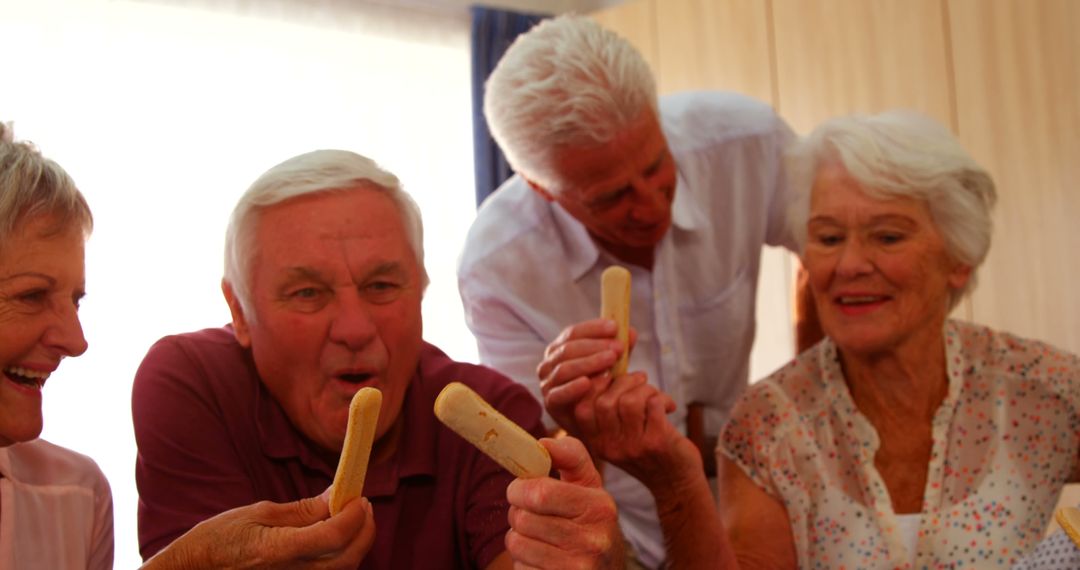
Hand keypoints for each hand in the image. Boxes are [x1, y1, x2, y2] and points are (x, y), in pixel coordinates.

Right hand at [141, 492, 374, 569]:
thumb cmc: (216, 541)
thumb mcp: (257, 514)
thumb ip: (302, 510)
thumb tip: (336, 496)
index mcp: (278, 550)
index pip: (334, 535)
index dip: (355, 516)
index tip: (360, 497)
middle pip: (348, 558)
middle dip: (364, 530)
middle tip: (362, 507)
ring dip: (355, 545)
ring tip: (351, 520)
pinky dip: (339, 560)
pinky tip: (334, 542)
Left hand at [505, 437, 625, 569]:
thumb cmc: (590, 522)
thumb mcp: (590, 487)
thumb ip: (570, 457)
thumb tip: (543, 442)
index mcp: (598, 506)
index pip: (539, 493)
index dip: (519, 489)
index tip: (520, 490)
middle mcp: (593, 540)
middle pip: (522, 518)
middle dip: (517, 514)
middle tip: (531, 516)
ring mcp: (578, 567)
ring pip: (516, 543)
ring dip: (519, 539)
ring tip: (539, 539)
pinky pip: (520, 567)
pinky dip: (524, 563)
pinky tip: (544, 561)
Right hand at [536, 318, 636, 435]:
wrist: (594, 422)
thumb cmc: (602, 388)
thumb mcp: (612, 366)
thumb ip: (619, 350)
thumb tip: (630, 332)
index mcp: (561, 348)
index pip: (573, 333)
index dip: (594, 328)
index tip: (615, 327)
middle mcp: (550, 363)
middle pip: (569, 349)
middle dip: (595, 346)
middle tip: (618, 348)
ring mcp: (548, 383)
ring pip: (564, 368)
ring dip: (588, 362)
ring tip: (611, 361)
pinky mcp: (550, 403)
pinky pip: (559, 393)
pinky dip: (572, 387)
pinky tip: (588, 383)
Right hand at [573, 372, 699, 490]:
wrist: (675, 483)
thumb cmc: (647, 449)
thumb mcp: (618, 436)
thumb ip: (608, 410)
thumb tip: (606, 368)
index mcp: (596, 442)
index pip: (581, 408)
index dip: (594, 385)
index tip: (611, 375)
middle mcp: (610, 447)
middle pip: (605, 401)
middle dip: (624, 381)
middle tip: (640, 379)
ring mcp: (632, 447)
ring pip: (630, 401)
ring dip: (645, 389)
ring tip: (653, 393)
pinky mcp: (656, 444)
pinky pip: (653, 405)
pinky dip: (662, 398)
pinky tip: (668, 406)